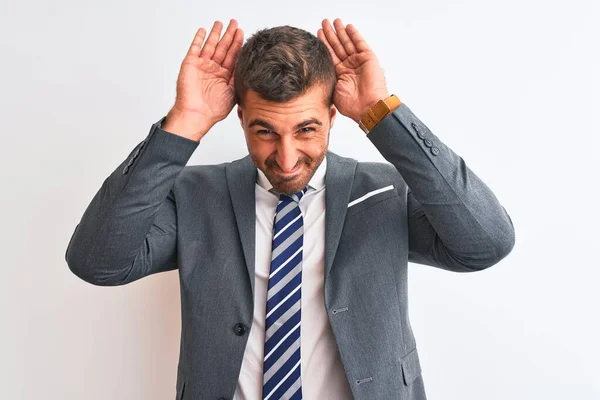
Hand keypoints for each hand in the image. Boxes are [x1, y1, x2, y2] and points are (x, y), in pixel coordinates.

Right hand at [163, 19, 243, 140]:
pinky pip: (195, 48)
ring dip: (215, 34)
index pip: (232, 56)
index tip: (242, 33)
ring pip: (210, 45)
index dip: (237, 44)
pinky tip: (203, 30)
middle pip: (223, 48)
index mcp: (224, 76)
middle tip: (234, 23)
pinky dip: (198, 39)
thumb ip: (238, 78)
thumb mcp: (233, 92)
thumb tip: (248, 66)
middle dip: (229, 35)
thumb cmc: (214, 109)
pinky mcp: (190, 64)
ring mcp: (202, 66)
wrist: (197, 113)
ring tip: (220, 23)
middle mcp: (214, 69)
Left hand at [317, 18, 388, 123]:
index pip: (330, 55)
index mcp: (340, 75)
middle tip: (324, 23)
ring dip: (341, 32)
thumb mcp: (332, 89)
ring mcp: (359, 62)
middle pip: (338, 47)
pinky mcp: (368, 58)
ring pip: (348, 43)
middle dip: (331, 34)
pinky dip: (354, 35)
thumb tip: (316, 68)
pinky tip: (348, 27)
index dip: (324, 44)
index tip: (318, 33)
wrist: (367, 107)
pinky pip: (360, 44)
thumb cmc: (351, 104)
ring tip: (334, 21)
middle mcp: (349, 67)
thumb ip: (327, 76)